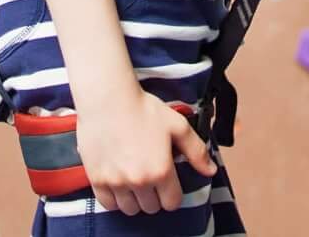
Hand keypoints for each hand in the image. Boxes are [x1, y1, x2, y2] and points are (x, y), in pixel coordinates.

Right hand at [76, 87, 215, 215]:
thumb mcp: (178, 126)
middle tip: (151, 178)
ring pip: (129, 208)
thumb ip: (197, 151)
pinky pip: (108, 204)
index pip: (172, 203)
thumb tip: (210, 171)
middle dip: (154, 196)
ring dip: (134, 199)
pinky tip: (119, 183)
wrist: (108, 99)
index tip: (168, 184)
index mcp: (161, 171)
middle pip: (151, 207)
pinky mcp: (97, 179)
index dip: (172, 194)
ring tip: (134, 181)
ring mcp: (116, 182)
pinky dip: (114, 199)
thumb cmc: (143, 109)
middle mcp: (139, 181)